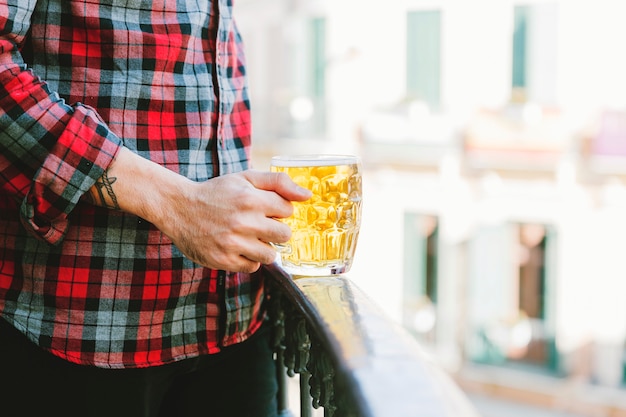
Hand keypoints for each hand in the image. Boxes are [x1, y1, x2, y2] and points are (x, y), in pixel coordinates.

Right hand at [155, 170, 311, 272]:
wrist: (179, 207)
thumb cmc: (218, 192)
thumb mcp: (245, 178)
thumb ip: (278, 182)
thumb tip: (308, 196)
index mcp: (251, 198)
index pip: (288, 210)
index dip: (278, 210)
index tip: (264, 208)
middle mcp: (243, 221)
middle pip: (285, 235)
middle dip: (275, 230)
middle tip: (258, 224)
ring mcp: (232, 243)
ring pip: (270, 255)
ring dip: (263, 247)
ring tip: (247, 237)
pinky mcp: (223, 260)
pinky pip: (252, 267)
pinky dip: (248, 259)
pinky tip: (236, 247)